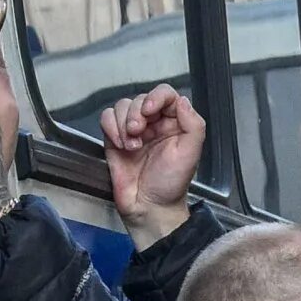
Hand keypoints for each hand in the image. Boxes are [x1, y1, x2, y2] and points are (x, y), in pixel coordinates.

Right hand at [100, 84, 205, 245]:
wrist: (148, 205)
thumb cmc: (171, 182)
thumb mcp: (190, 153)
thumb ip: (193, 125)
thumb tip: (182, 100)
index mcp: (175, 123)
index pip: (165, 95)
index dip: (156, 97)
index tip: (150, 111)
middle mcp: (154, 123)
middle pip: (140, 98)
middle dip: (136, 113)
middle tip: (138, 133)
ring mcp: (133, 130)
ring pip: (122, 106)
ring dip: (123, 123)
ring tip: (132, 146)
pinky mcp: (114, 138)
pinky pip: (107, 118)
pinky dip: (111, 127)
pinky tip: (120, 145)